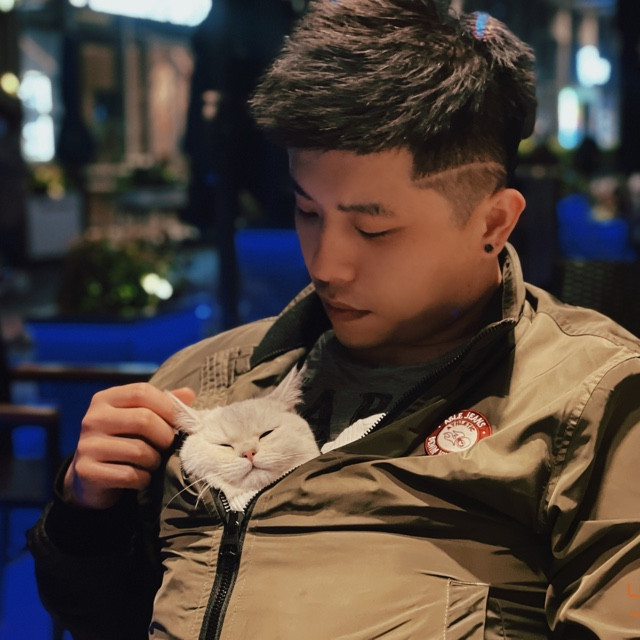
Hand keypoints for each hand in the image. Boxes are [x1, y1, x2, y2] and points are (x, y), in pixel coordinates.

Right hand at [62, 383, 195, 509]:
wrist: (92, 477)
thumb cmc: (125, 440)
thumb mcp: (141, 417)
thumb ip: (164, 404)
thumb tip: (188, 394)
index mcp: (106, 399)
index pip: (142, 392)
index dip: (169, 406)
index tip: (185, 421)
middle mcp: (93, 418)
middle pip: (143, 419)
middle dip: (165, 436)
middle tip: (168, 446)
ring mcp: (87, 445)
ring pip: (139, 451)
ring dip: (155, 461)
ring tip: (153, 462)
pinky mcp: (86, 470)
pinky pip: (128, 475)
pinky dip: (143, 479)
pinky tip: (141, 477)